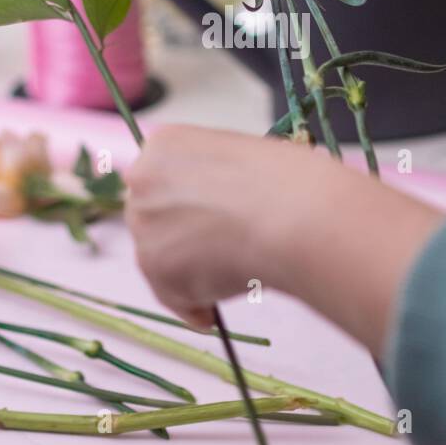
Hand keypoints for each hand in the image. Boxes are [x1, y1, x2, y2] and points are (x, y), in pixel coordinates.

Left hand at [124, 125, 443, 353]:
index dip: (194, 210)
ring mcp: (145, 221)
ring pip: (165, 262)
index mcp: (170, 139)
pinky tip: (230, 293)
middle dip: (191, 244)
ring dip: (199, 275)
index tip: (218, 226)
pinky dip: (199, 304)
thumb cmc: (300, 183)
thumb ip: (234, 176)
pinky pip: (173, 297)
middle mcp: (143, 175)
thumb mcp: (263, 161)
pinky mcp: (154, 265)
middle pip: (157, 222)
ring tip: (245, 268)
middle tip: (234, 256)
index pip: (164, 181)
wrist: (302, 215)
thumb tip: (243, 197)